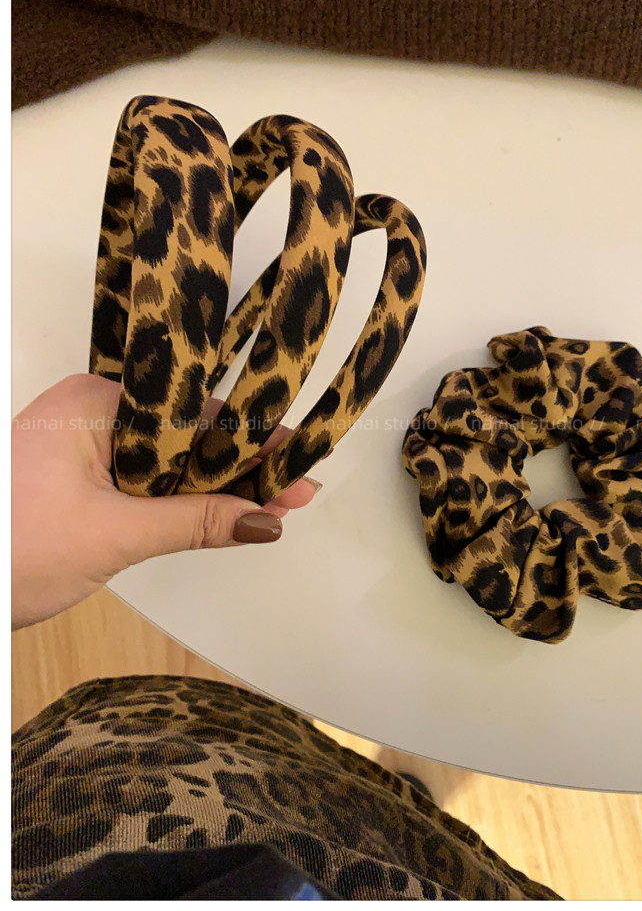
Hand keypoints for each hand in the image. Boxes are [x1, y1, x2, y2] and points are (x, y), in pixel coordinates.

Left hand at [11, 374, 319, 629]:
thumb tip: (262, 521)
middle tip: (297, 490)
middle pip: (187, 434)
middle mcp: (93, 414)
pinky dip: (182, 499)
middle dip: (242, 466)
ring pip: (169, 459)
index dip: (252, 441)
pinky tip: (221, 513)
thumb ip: (195, 523)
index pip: (195, 412)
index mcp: (95, 404)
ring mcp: (84, 445)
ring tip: (273, 504)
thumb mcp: (114, 536)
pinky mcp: (79, 476)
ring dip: (215, 485)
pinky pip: (146, 478)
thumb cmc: (7, 551)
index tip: (298, 460)